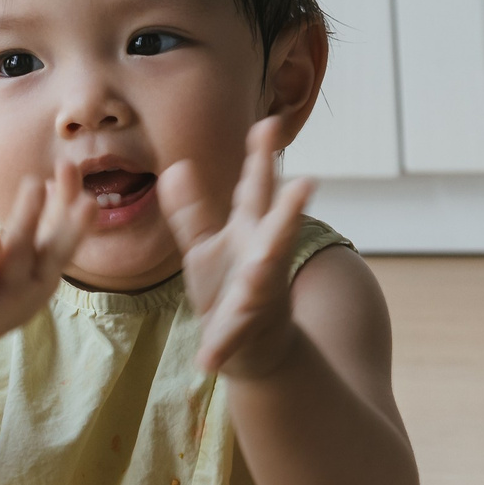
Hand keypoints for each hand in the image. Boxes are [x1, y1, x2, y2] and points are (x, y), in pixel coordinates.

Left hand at [0, 164, 93, 361]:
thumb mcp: (18, 254)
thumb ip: (39, 223)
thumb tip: (55, 178)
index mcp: (44, 272)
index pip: (63, 236)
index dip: (69, 205)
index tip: (71, 168)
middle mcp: (31, 287)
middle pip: (51, 250)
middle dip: (70, 222)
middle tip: (88, 196)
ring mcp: (3, 300)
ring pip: (17, 256)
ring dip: (27, 220)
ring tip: (36, 185)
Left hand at [164, 117, 317, 378]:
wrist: (251, 348)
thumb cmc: (229, 287)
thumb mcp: (205, 246)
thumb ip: (191, 210)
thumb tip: (177, 166)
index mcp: (250, 233)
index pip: (257, 189)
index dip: (262, 157)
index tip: (268, 124)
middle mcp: (262, 259)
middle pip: (277, 228)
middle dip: (289, 209)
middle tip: (306, 185)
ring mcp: (259, 297)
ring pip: (263, 283)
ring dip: (262, 276)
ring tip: (260, 268)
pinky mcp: (244, 334)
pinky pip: (230, 340)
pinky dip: (219, 349)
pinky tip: (205, 360)